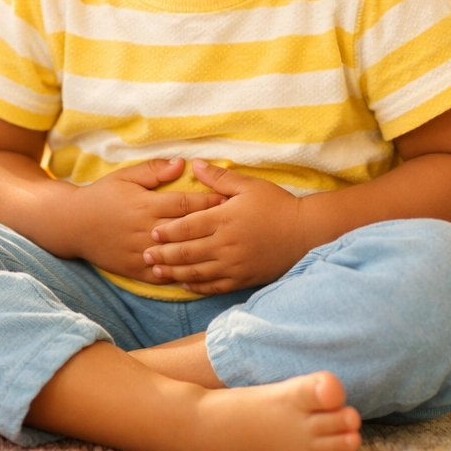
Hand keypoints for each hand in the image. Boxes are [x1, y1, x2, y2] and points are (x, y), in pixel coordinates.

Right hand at [69, 159, 224, 282]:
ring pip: (177, 256)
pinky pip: (163, 276)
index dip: (208, 201)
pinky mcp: (134, 269)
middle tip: (237, 224)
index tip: (229, 199)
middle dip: (212, 226)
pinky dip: (181, 275)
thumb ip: (154, 171)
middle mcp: (145, 229)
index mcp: (146, 204)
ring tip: (224, 250)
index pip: (184, 204)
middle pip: (186, 229)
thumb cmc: (103, 195)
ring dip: (201, 253)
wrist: (73, 224)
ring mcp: (140, 252)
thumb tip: (182, 163)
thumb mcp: (126, 176)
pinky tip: (200, 274)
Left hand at [142, 160, 308, 293]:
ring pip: (196, 272)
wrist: (305, 233)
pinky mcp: (242, 279)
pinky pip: (214, 286)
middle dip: (163, 254)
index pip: (187, 227)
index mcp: (224, 219)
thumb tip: (194, 164)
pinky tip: (184, 284)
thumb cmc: (277, 205)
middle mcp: (225, 245)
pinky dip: (196, 286)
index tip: (152, 232)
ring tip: (156, 271)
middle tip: (145, 254)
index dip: (167, 231)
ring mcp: (233, 265)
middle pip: (186, 252)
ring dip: (174, 272)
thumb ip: (219, 177)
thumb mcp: (248, 185)